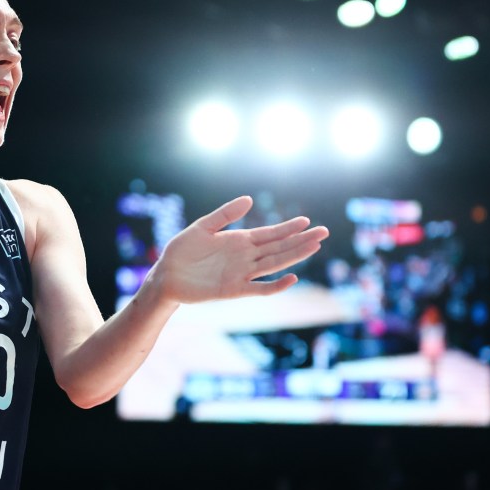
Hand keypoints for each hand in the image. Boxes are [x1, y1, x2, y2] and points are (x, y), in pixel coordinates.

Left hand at [154, 195, 328, 303]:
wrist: (165, 276)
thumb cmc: (182, 251)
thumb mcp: (202, 227)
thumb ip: (225, 214)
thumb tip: (249, 199)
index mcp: (239, 241)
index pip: (270, 234)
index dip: (288, 228)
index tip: (307, 221)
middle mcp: (244, 257)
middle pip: (278, 248)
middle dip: (301, 240)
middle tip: (324, 232)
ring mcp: (241, 274)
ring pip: (274, 264)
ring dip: (294, 257)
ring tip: (315, 247)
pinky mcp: (233, 290)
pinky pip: (259, 289)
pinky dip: (275, 285)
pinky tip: (291, 278)